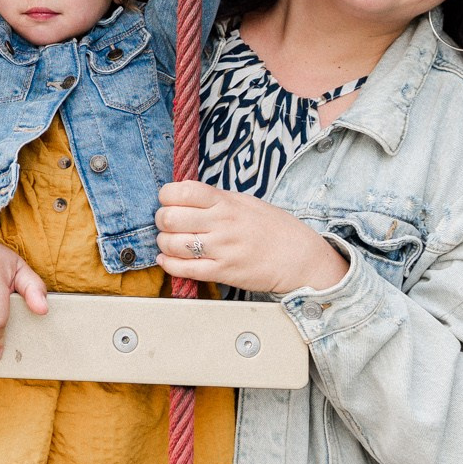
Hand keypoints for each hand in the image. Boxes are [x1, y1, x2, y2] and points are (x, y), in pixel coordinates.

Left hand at [155, 180, 347, 295]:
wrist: (300, 257)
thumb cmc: (274, 228)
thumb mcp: (245, 202)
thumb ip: (215, 199)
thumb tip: (183, 194)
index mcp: (226, 202)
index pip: (181, 191)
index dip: (166, 195)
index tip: (168, 200)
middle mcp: (222, 224)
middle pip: (170, 218)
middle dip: (161, 220)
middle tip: (166, 223)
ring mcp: (222, 249)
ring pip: (172, 244)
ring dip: (164, 243)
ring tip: (170, 242)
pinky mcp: (223, 272)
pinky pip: (184, 269)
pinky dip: (169, 265)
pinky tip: (168, 260)